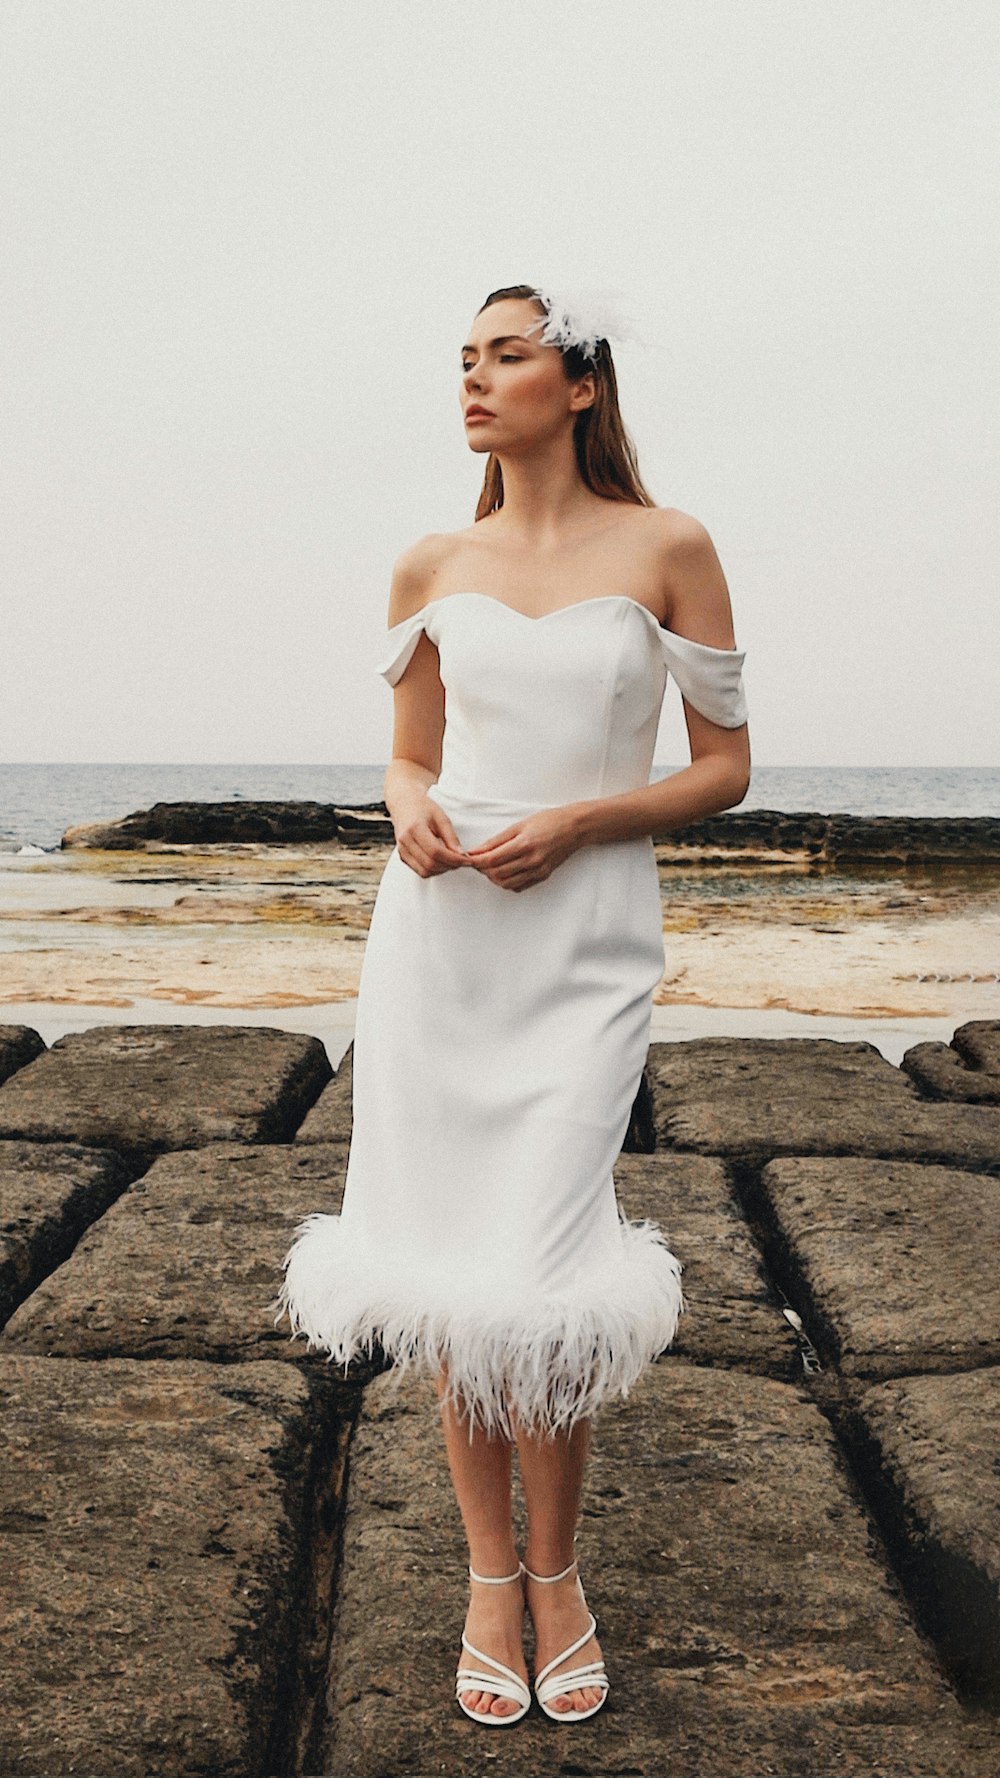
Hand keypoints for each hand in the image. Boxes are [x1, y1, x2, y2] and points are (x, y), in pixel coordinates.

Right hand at [393, 794, 471, 877]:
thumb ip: (451, 837)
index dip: (453, 859)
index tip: (466, 859)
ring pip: (425, 871)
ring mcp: (402, 850)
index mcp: (414, 828)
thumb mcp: (441, 817)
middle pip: (430, 863)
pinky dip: (434, 870)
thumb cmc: (423, 808)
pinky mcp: (403, 856)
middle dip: (450, 866)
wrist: (404, 804)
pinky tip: (442, 862)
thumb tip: (461, 855)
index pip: (435, 851)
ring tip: (453, 861)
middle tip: (463, 861)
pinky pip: (420, 871)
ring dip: (442, 870)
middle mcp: (405, 841)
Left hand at [463, 806, 581, 891]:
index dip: (476, 861)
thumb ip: (496, 841)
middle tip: (479, 861)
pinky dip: (507, 882)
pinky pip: (518, 886)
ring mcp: (538, 871)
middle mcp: (531, 861)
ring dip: (494, 877)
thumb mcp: (519, 825)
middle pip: (496, 874)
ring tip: (492, 866)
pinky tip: (506, 871)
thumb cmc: (548, 821)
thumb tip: (477, 850)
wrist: (574, 828)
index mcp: (524, 844)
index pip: (491, 860)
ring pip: (506, 883)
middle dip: (483, 869)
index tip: (469, 858)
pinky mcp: (542, 876)